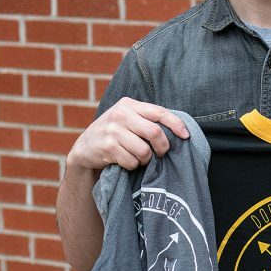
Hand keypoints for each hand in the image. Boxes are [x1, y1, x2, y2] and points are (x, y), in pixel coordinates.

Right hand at [67, 97, 189, 172]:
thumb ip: (146, 120)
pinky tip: (125, 161)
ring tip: (138, 158)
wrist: (85, 149)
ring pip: (144, 150)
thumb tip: (178, 130)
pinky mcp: (106, 147)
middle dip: (162, 147)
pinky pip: (131, 161)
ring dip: (145, 160)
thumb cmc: (114, 135)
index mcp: (128, 104)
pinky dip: (132, 165)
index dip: (176, 124)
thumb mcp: (127, 120)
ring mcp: (112, 130)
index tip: (186, 136)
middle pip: (155, 132)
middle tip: (160, 154)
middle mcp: (120, 114)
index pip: (159, 112)